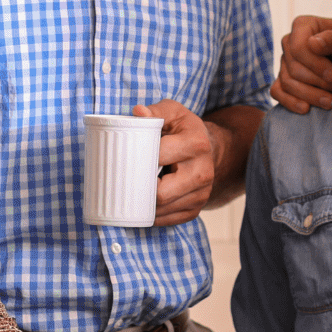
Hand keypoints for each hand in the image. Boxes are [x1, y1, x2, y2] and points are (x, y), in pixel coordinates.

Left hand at [135, 101, 217, 226]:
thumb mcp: (173, 112)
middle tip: (122, 178)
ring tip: (129, 191)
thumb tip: (137, 112)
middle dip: (138, 188)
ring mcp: (201, 194)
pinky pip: (168, 220)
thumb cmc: (184, 129)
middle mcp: (203, 171)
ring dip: (142, 204)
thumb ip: (155, 111)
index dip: (138, 158)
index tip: (124, 157)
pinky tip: (142, 204)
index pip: (159, 156)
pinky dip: (152, 215)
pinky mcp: (196, 209)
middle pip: (161, 192)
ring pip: (162, 209)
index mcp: (197, 143)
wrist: (210, 149)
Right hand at [270, 16, 331, 113]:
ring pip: (287, 82)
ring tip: (330, 102)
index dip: (315, 65)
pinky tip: (306, 109)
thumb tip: (313, 44)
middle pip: (294, 68)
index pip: (298, 47)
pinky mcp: (282, 80)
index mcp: (302, 25)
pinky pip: (277, 92)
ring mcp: (284, 62)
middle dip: (318, 83)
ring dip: (310, 95)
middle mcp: (289, 42)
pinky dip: (290, 102)